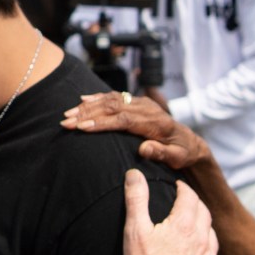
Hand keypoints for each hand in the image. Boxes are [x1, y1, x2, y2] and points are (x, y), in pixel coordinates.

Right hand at [62, 91, 211, 171]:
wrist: (189, 141)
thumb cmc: (182, 152)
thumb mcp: (177, 158)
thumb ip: (161, 153)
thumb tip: (144, 149)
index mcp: (154, 122)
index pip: (124, 120)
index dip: (103, 122)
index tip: (83, 127)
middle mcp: (146, 108)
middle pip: (112, 107)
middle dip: (87, 114)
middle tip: (66, 122)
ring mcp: (141, 103)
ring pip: (110, 100)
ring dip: (87, 106)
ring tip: (68, 114)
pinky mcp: (137, 102)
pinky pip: (114, 97)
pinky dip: (97, 98)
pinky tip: (82, 100)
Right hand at [126, 171, 217, 254]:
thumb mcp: (136, 231)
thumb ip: (136, 199)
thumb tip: (134, 174)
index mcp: (185, 223)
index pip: (189, 196)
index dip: (183, 188)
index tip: (177, 186)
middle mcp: (202, 237)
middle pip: (204, 211)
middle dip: (195, 203)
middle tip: (185, 201)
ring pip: (211, 233)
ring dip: (203, 225)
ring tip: (192, 225)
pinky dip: (206, 248)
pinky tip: (198, 253)